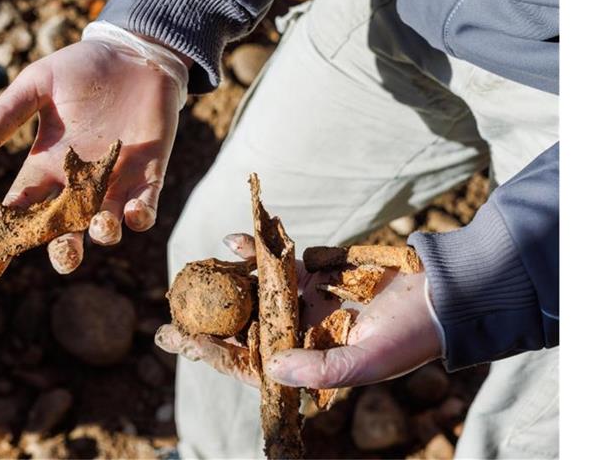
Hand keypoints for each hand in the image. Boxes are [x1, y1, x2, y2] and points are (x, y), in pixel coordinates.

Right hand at [0, 25, 187, 279]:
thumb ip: (8, 114)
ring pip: (105, 225)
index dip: (4, 241)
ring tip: (99, 228)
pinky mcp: (149, 174)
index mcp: (46, 167)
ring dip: (102, 234)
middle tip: (61, 255)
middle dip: (62, 251)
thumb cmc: (81, 69)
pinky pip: (145, 206)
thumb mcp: (38, 84)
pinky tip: (133, 214)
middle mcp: (78, 184)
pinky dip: (140, 216)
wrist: (132, 55)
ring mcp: (114, 182)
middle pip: (65, 230)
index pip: (20, 212)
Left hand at [157, 234, 441, 389]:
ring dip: (226, 284)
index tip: (182, 341)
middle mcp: (301, 336)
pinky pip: (279, 263)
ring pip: (255, 294)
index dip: (216, 355)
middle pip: (244, 331)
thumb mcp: (367, 362)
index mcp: (308, 364)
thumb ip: (321, 368)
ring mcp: (306, 304)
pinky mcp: (316, 275)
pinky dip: (259, 250)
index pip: (252, 364)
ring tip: (193, 274)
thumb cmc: (410, 337)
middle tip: (168, 317)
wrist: (441, 295)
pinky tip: (236, 241)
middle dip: (207, 324)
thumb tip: (271, 365)